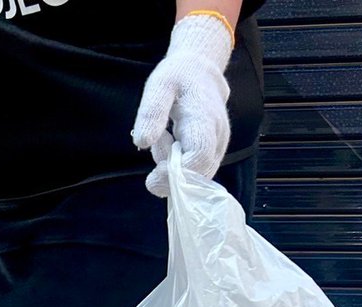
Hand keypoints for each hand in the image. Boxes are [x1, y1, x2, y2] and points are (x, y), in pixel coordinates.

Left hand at [132, 13, 233, 196]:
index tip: (154, 172)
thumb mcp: (158, 86)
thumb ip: (151, 113)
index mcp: (204, 119)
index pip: (199, 158)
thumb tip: (142, 142)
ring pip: (196, 179)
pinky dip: (179, 168)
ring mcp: (219, 148)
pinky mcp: (214, 154)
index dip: (176, 173)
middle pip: (198, 176)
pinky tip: (173, 146)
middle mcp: (218, 137)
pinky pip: (195, 174)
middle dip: (170, 176)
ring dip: (173, 170)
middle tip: (157, 145)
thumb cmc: (177, 78)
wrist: (201, 73)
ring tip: (165, 138)